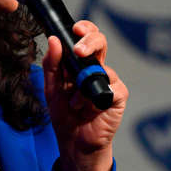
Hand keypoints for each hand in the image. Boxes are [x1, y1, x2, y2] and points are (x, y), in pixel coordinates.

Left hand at [43, 21, 127, 170]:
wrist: (74, 141)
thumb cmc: (65, 114)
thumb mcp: (52, 88)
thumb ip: (52, 64)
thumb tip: (54, 40)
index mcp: (81, 63)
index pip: (87, 37)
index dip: (85, 29)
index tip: (76, 29)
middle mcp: (98, 68)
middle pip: (101, 42)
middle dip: (90, 42)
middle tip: (79, 50)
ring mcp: (110, 82)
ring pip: (100, 70)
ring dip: (82, 89)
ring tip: (74, 104)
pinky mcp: (118, 96)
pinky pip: (110, 89)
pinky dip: (93, 100)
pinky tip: (87, 110)